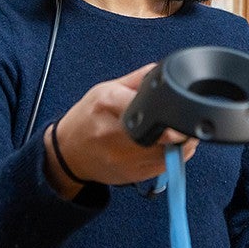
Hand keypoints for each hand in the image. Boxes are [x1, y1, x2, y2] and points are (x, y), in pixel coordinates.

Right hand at [44, 64, 194, 197]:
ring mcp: (123, 156)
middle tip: (179, 121)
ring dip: (180, 144)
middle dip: (180, 128)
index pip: (149, 107)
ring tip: (171, 134)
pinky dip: (171, 157)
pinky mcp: (131, 175)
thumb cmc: (87, 119)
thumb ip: (138, 79)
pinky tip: (162, 148)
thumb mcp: (106, 89)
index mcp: (110, 103)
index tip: (180, 109)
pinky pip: (164, 167)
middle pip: (164, 133)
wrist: (67, 151)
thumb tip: (163, 72)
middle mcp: (115, 131)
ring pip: (169, 153)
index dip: (172, 111)